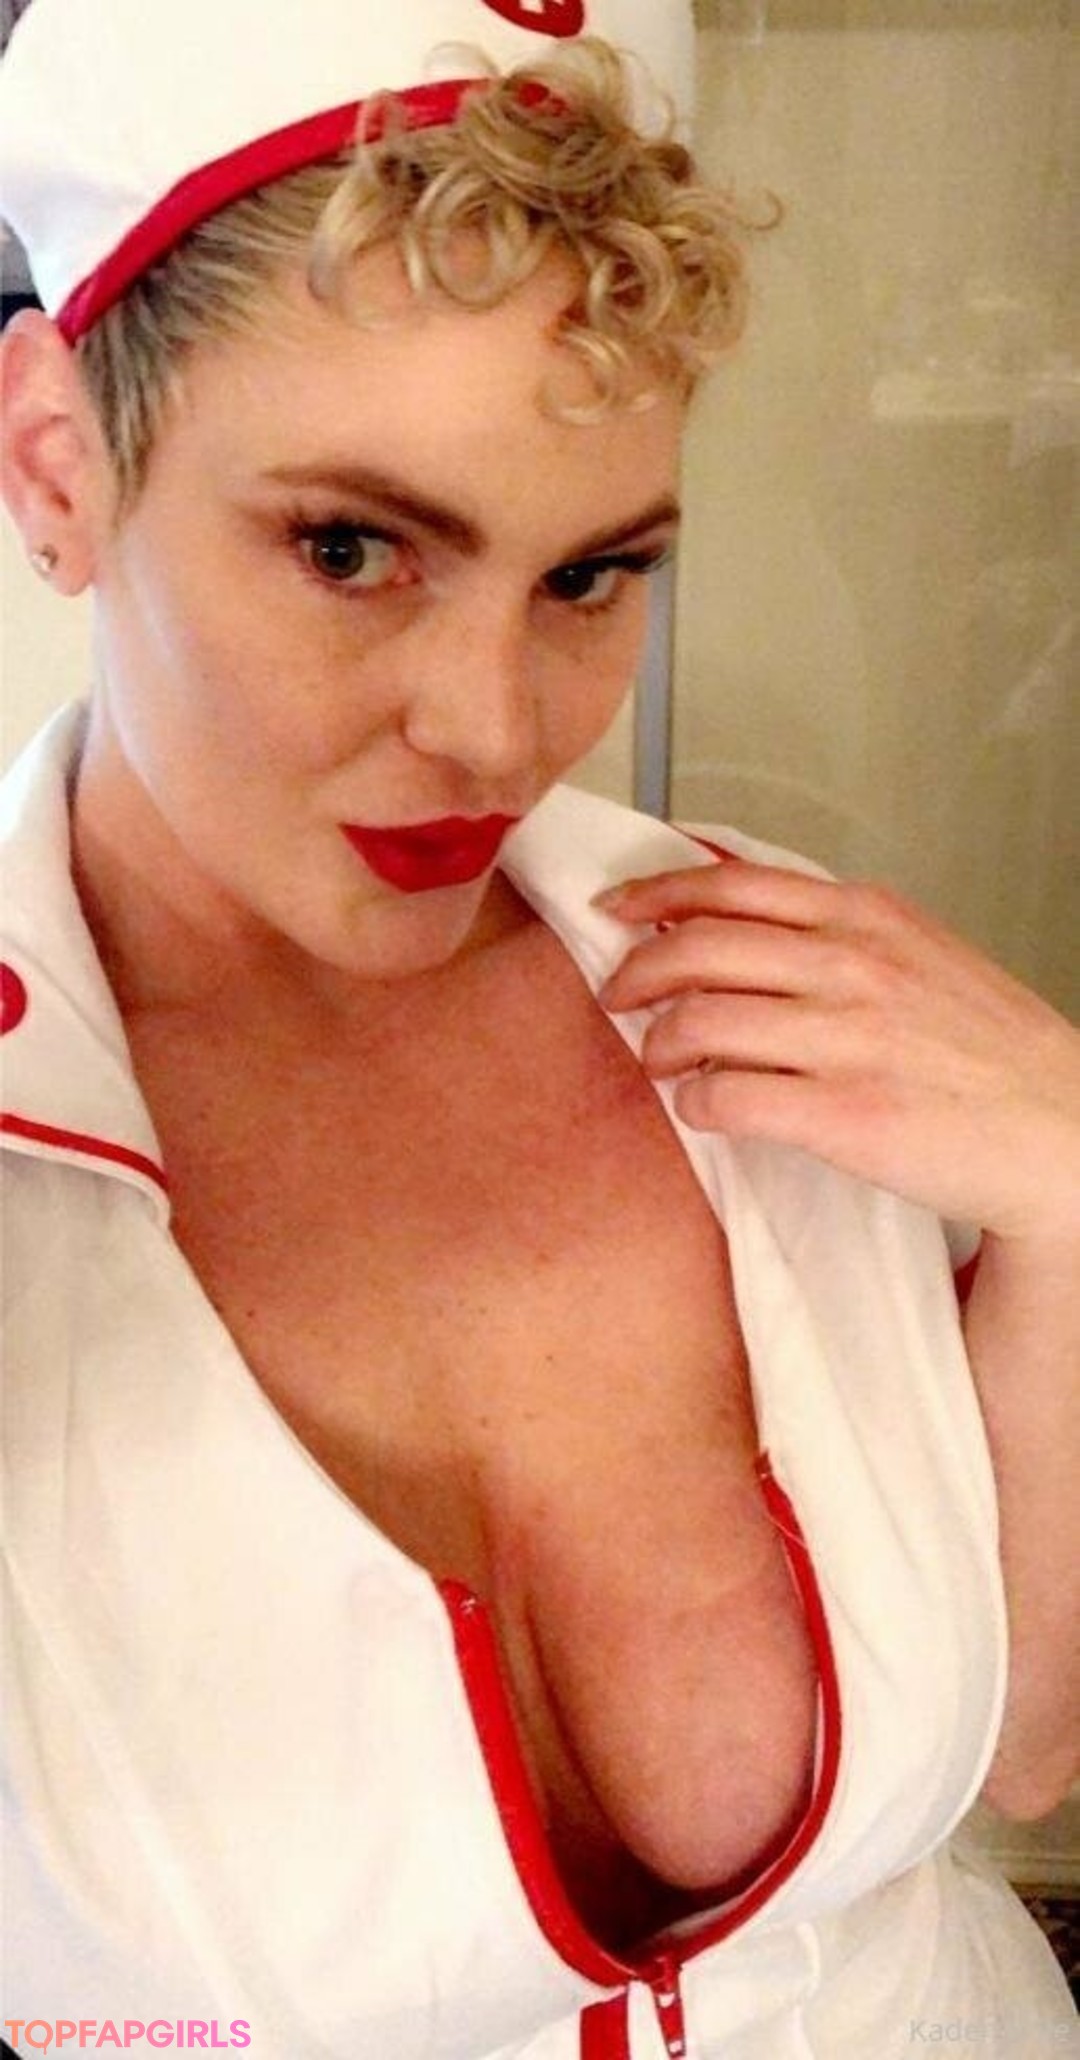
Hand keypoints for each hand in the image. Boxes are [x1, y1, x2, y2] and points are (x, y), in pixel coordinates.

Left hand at [596, 859, 1079, 1243]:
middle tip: (617, 995)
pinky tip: (702, 1109)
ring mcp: (846, 1038)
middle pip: (696, 948)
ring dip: (658, 1044)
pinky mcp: (842, 1114)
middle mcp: (852, 964)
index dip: (654, 894)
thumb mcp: (919, 950)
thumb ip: (837, 926)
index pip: (729, 885)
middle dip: (635, 973)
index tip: (615, 911)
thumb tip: (740, 902)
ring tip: (659, 1061)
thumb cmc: (989, 1050)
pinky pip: (725, 1098)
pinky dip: (694, 1103)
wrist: (1060, 1132)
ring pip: (697, 1021)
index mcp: (868, 916)